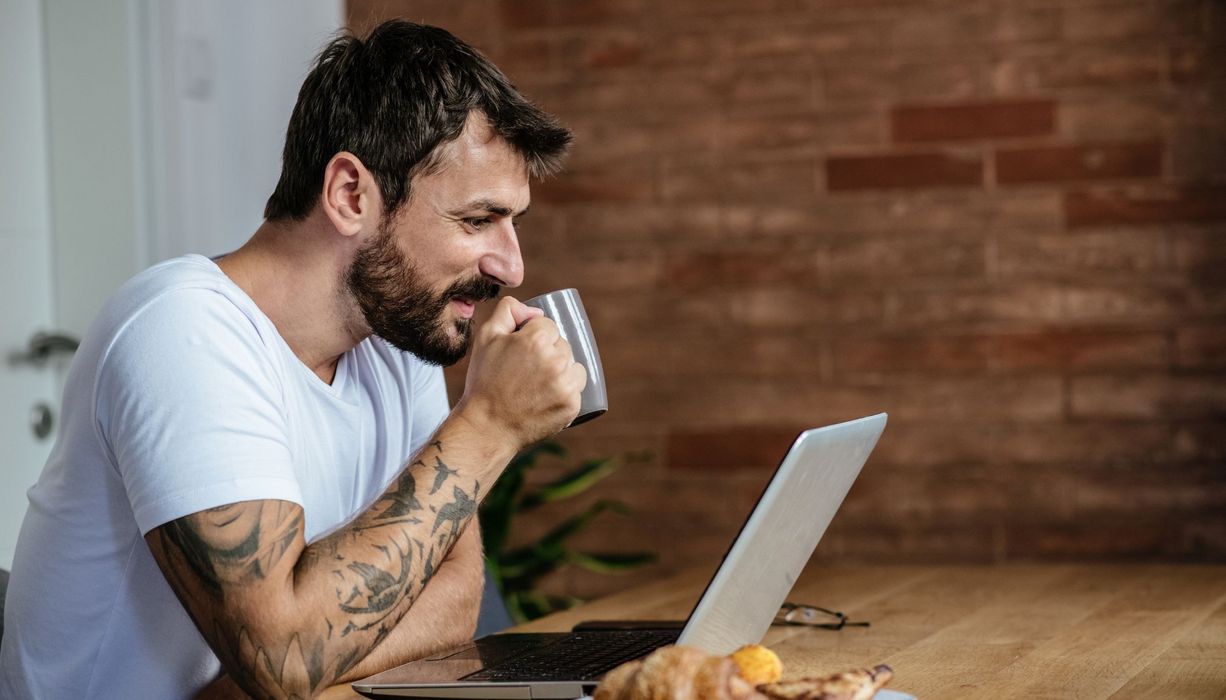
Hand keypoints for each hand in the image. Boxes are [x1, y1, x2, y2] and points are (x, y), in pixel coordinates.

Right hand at [455, 296, 586, 448]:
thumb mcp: (486, 337)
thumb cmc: (484, 381)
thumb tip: (533, 310)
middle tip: (525, 372)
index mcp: (536, 339)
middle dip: (548, 353)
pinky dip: (564, 391)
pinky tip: (545, 398)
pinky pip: (576, 388)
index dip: (533, 337)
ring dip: (561, 371)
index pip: (547, 326)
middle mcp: (556, 360)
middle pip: (562, 345)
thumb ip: (508, 311)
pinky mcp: (572, 405)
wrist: (487, 426)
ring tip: (537, 385)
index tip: (520, 354)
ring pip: (573, 365)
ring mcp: (566, 384)